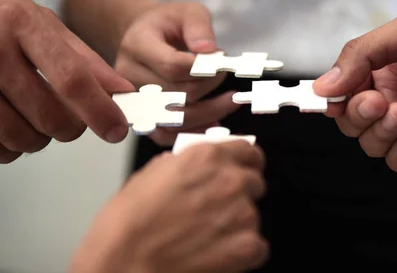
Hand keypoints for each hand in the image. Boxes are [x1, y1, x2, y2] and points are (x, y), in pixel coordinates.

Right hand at [0, 0, 132, 162]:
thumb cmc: (3, 28)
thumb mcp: (44, 28)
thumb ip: (85, 60)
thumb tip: (122, 92)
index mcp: (22, 23)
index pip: (72, 79)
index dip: (100, 110)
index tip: (117, 129)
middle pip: (51, 116)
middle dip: (69, 127)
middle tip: (66, 117)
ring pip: (23, 137)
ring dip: (37, 137)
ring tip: (29, 112)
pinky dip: (11, 144)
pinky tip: (7, 120)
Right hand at [70, 141, 268, 272]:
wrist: (121, 264)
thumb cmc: (126, 226)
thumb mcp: (150, 175)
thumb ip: (182, 165)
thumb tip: (192, 167)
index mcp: (206, 157)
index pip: (249, 151)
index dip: (245, 162)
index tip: (243, 170)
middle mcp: (229, 180)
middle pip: (254, 182)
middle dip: (238, 195)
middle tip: (213, 211)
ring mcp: (241, 213)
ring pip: (253, 215)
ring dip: (237, 225)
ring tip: (206, 236)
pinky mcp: (245, 246)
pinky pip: (258, 247)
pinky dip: (242, 253)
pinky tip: (217, 255)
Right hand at [115, 0, 239, 144]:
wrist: (144, 36)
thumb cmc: (168, 24)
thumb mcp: (187, 11)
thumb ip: (199, 26)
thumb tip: (209, 51)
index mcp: (137, 45)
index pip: (172, 66)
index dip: (203, 69)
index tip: (223, 62)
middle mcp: (127, 75)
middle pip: (176, 94)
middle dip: (209, 87)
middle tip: (226, 76)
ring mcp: (132, 99)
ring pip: (174, 119)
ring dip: (208, 113)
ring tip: (230, 102)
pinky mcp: (140, 116)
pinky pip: (166, 134)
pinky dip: (193, 131)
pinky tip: (214, 121)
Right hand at [314, 5, 396, 172]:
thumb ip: (362, 55)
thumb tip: (322, 86)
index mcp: (382, 70)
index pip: (342, 92)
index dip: (333, 97)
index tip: (330, 98)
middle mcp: (392, 99)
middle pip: (351, 122)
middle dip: (357, 114)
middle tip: (378, 100)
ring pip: (372, 144)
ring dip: (380, 130)